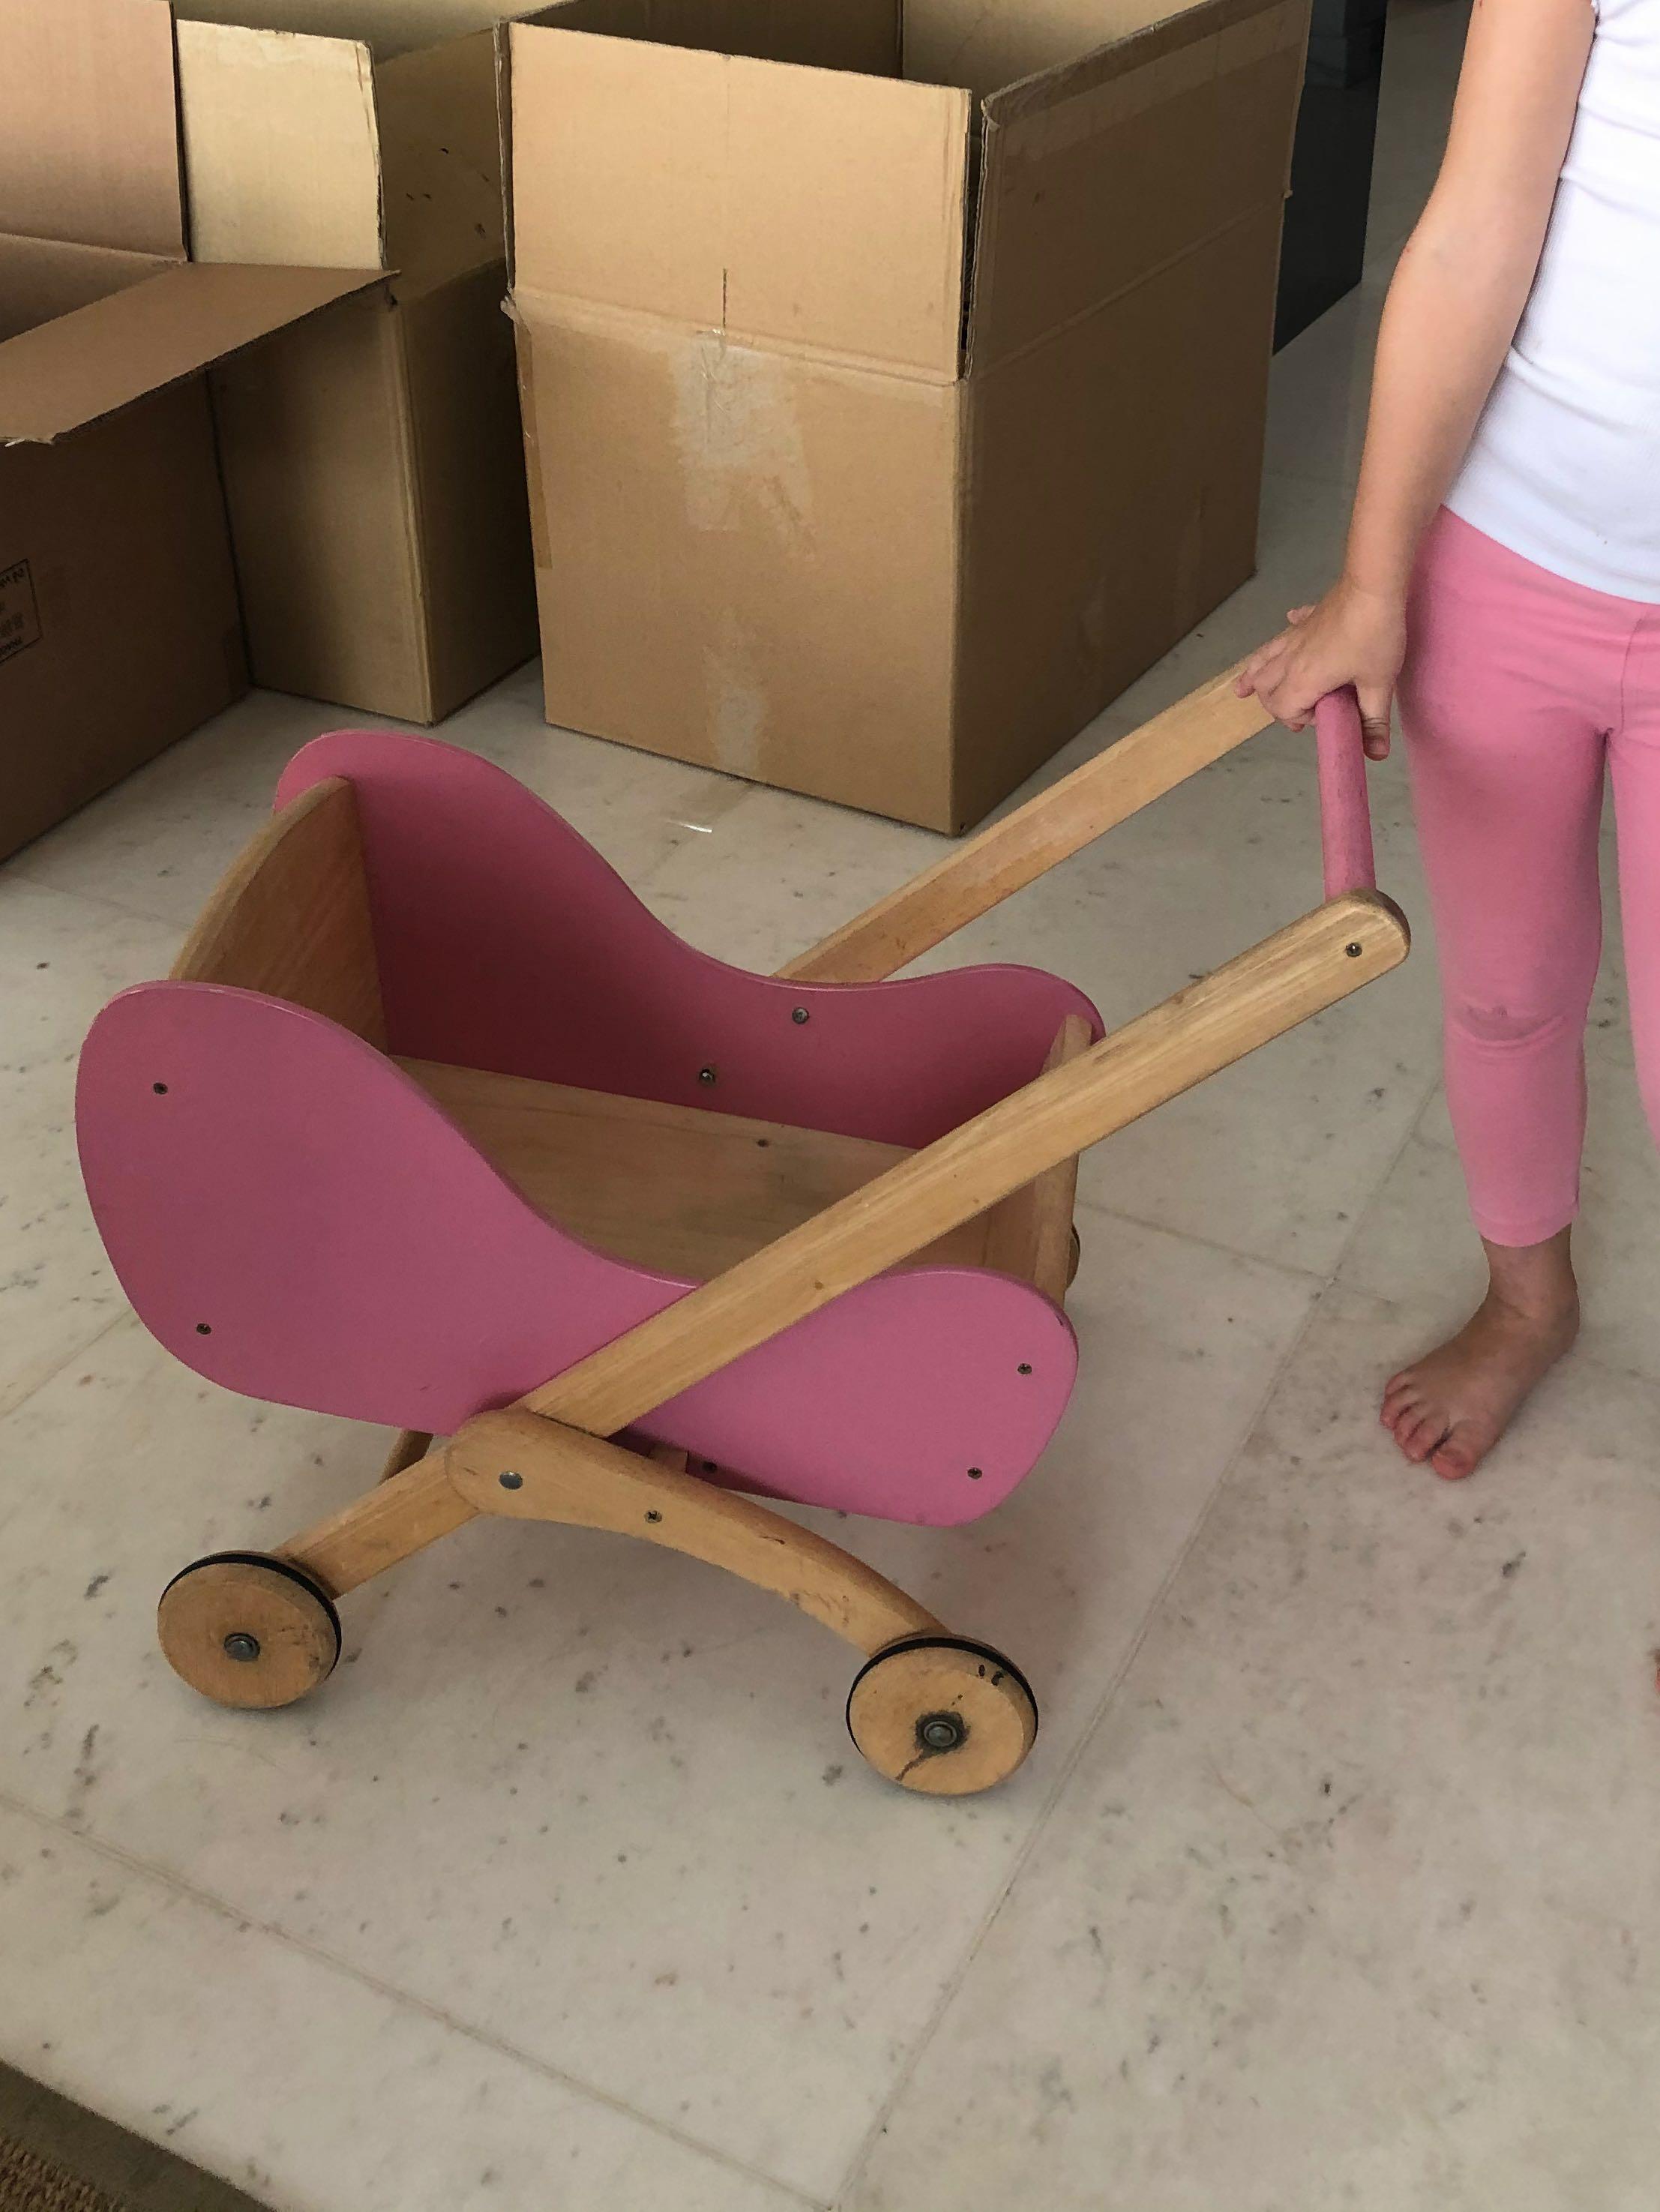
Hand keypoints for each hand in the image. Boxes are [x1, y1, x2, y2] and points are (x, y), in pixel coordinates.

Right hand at [1234, 579, 1406, 757]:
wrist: (1372, 587)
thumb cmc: (1375, 637)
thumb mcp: (1379, 684)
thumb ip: (1374, 721)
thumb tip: (1377, 755)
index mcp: (1303, 680)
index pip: (1282, 710)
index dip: (1300, 719)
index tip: (1326, 715)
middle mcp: (1289, 661)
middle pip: (1265, 688)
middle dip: (1274, 704)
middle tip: (1298, 709)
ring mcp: (1295, 637)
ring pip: (1262, 660)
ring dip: (1254, 676)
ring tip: (1243, 689)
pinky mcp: (1306, 619)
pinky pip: (1287, 630)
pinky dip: (1284, 638)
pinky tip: (1288, 627)